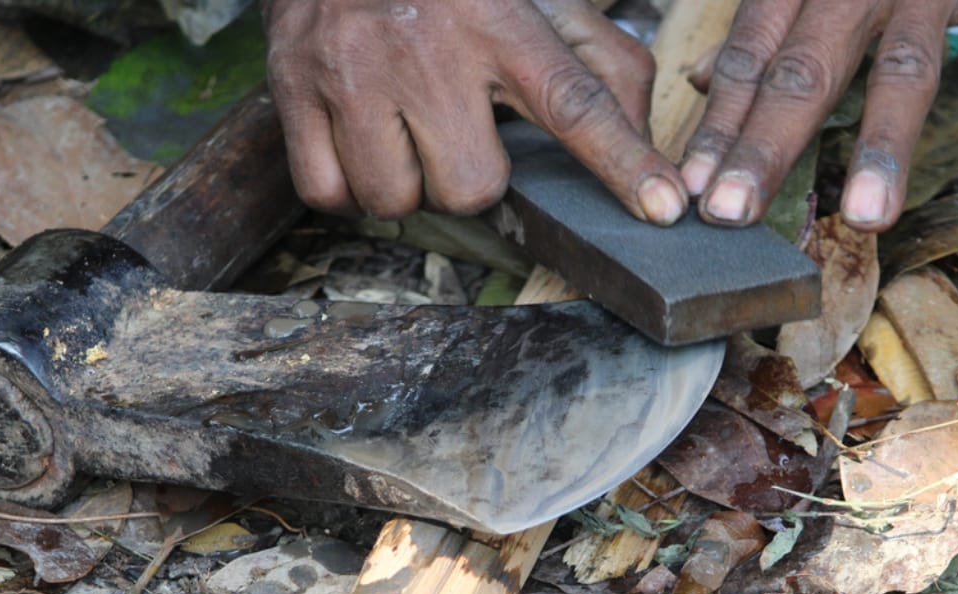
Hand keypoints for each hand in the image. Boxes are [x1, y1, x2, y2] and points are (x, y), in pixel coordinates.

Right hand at [263, 0, 687, 224]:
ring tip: (404, 133)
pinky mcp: (294, 89)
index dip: (623, 162)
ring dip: (407, 184)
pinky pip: (330, 193)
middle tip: (454, 130)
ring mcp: (354, 71)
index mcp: (502, 21)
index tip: (664, 209)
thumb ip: (602, 64)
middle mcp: (429, 47)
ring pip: (395, 200)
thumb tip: (641, 138)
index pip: (576, 102)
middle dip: (469, 176)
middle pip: (471, 186)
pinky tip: (361, 143)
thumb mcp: (537, 3)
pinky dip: (348, 185)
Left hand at [680, 0, 957, 231]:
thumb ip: (759, 28)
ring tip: (865, 217)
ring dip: (882, 145)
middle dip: (764, 147)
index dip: (719, 127)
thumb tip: (704, 81)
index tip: (693, 192)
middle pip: (802, 73)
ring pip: (900, 69)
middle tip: (732, 211)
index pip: (750, 62)